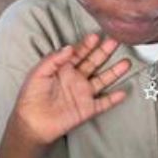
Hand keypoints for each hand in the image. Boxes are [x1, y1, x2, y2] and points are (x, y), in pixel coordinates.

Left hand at [12, 34, 130, 145]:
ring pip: (102, 80)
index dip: (87, 45)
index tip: (96, 36)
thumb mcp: (39, 73)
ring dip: (114, 72)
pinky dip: (113, 99)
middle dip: (104, 52)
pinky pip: (103, 103)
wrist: (32, 122)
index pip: (78, 53)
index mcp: (64, 69)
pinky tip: (123, 92)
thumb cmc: (31, 96)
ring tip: (126, 62)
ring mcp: (83, 94)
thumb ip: (54, 59)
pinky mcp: (87, 109)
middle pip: (93, 63)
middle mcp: (76, 79)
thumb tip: (70, 46)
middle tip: (115, 41)